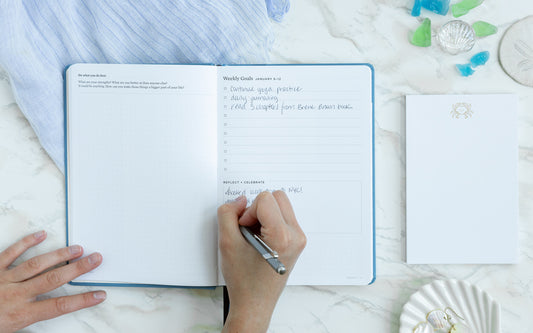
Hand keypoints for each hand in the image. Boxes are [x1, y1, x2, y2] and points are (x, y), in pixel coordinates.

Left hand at [0, 231, 105, 332]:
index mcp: (19, 316)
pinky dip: (26, 243)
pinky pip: (10, 254)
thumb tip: (44, 315)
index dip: (82, 300)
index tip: (99, 294)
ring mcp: (2, 280)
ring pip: (36, 265)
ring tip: (77, 247)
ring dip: (58, 255)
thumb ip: (23, 324)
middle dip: (78, 269)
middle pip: (53, 279)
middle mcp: (14, 295)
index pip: (58, 306)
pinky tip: (41, 234)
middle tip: (96, 259)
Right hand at [218, 191, 305, 332]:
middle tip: (249, 230)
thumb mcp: (227, 242)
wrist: (254, 304)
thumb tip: (240, 200)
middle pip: (277, 197)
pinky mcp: (298, 241)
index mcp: (282, 236)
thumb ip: (228, 213)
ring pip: (281, 205)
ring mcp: (299, 239)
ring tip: (255, 236)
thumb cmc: (243, 279)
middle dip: (258, 209)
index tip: (244, 229)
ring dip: (264, 215)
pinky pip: (284, 217)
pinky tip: (261, 240)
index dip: (248, 211)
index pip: (265, 199)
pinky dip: (270, 222)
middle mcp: (296, 236)